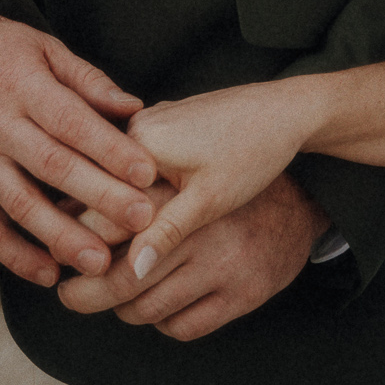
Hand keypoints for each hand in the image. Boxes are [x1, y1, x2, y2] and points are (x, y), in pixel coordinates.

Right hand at [0, 12, 156, 288]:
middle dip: (100, 197)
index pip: (72, 122)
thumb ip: (88, 80)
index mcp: (23, 84)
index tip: (147, 173)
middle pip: (53, 167)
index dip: (111, 149)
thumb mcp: (42, 48)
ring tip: (100, 261)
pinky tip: (48, 273)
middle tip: (141, 221)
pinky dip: (15, 255)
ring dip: (62, 238)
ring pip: (20, 205)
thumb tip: (133, 109)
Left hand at [57, 169, 325, 338]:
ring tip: (116, 295)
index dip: (81, 243)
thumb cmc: (226, 180)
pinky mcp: (243, 296)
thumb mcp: (182, 171)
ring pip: (148, 308)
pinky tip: (160, 304)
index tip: (59, 253)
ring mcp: (224, 265)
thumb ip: (135, 185)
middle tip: (67, 292)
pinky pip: (181, 327)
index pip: (116, 225)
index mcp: (182, 190)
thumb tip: (68, 202)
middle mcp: (202, 228)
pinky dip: (161, 322)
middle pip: (125, 278)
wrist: (298, 201)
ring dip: (123, 308)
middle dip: (86, 292)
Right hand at [116, 81, 316, 280]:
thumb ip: (165, 234)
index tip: (98, 266)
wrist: (287, 111)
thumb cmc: (253, 152)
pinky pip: (143, 161)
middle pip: (108, 182)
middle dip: (111, 220)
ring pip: (125, 173)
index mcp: (141, 139)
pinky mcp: (170, 123)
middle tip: (115, 262)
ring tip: (135, 242)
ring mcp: (154, 119)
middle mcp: (140, 123)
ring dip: (128, 205)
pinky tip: (157, 212)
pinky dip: (145, 187)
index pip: (98, 193)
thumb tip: (130, 273)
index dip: (97, 234)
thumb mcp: (208, 201)